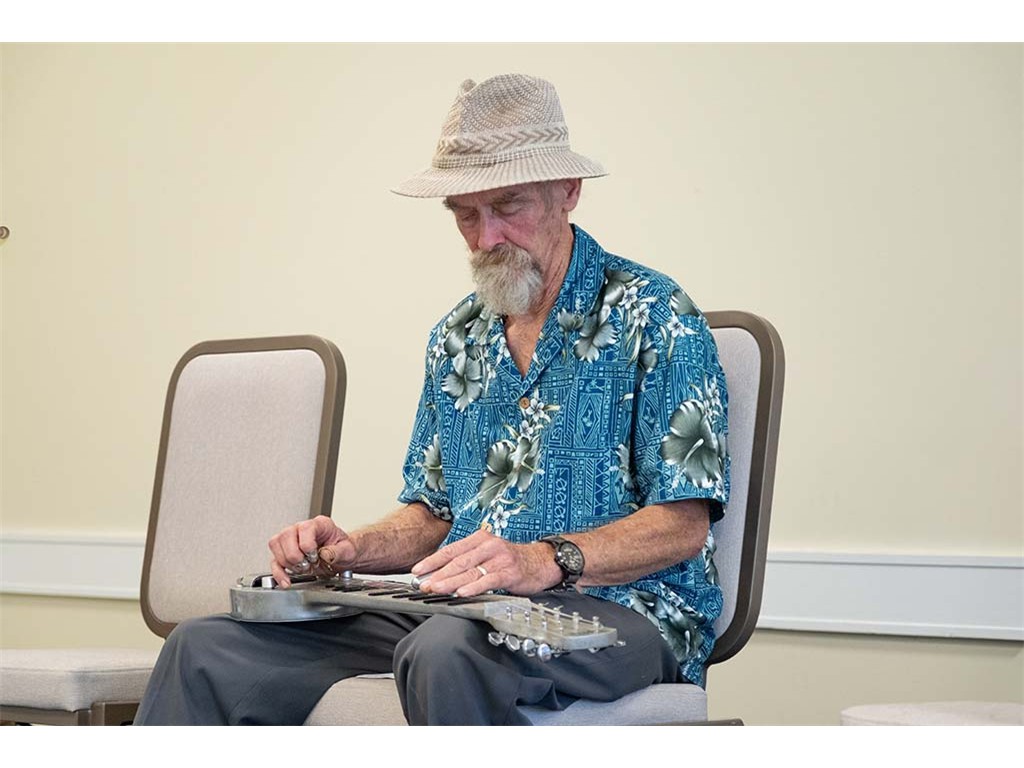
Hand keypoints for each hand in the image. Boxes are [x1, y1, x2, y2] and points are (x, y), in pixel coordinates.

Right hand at [267, 515, 355, 587]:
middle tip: (309, 564)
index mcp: (320, 524)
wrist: (342, 557)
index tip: (315, 557)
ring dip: (288, 563)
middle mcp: (302, 529)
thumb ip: (338, 552)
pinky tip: (285, 581)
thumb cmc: (344, 549)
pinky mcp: (286, 553)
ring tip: (304, 569)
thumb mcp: (348, 551)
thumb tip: (325, 554)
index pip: (304, 528)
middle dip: (296, 556)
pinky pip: (274, 561)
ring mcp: (292, 540)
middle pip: (285, 536)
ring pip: (276, 546)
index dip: (307, 545)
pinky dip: (278, 573)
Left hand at [410, 529, 562, 596]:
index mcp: (480, 539)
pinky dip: (473, 587)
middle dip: (437, 574)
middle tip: (423, 584)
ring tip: (435, 589)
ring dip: (450, 582)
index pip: (451, 550)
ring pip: (470, 571)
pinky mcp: (509, 572)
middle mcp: (488, 546)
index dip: (432, 561)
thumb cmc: (511, 560)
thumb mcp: (488, 553)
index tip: (417, 570)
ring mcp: (499, 559)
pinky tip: (462, 593)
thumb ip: (468, 560)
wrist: (542, 561)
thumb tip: (441, 573)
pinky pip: (488, 580)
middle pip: (457, 561)